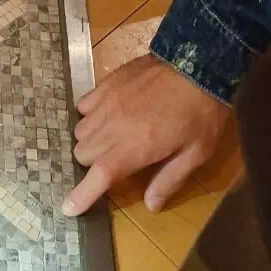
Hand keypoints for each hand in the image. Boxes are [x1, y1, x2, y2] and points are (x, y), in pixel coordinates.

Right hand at [62, 54, 228, 215]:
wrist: (198, 62)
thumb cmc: (201, 112)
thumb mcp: (196, 152)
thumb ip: (170, 179)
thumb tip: (151, 205)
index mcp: (134, 149)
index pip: (98, 176)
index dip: (82, 195)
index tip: (69, 208)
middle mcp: (112, 128)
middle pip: (82, 154)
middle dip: (93, 164)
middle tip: (114, 161)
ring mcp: (106, 103)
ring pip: (80, 131)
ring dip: (91, 140)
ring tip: (112, 137)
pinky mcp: (106, 85)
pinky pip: (83, 106)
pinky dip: (90, 116)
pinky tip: (108, 114)